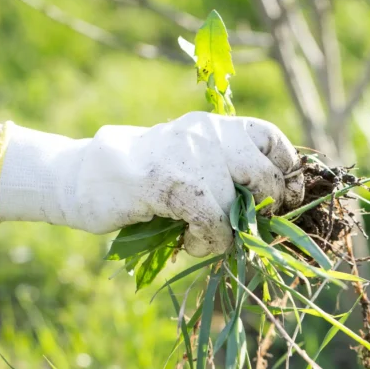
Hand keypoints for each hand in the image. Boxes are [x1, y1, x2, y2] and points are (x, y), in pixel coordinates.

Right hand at [0, 112, 305, 255]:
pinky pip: (213, 221)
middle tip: (247, 227)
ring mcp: (189, 156)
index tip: (288, 197)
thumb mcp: (189, 162)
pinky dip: (209, 241)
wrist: (82, 177)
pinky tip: (190, 243)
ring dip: (228, 234)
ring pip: (239, 205)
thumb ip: (225, 172)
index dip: (287, 170)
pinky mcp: (170, 184)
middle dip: (265, 209)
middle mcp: (207, 133)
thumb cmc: (140, 179)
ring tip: (202, 238)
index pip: (270, 137)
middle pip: (266, 174)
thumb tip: (274, 204)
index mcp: (214, 125)